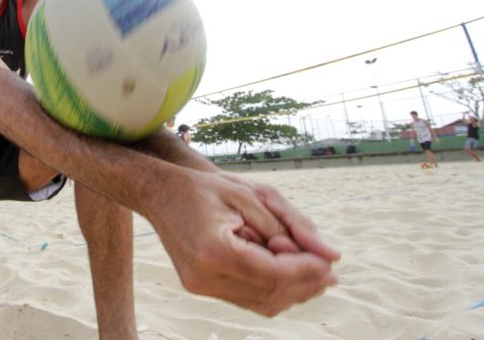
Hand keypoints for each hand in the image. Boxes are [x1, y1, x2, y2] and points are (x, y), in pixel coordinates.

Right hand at [147, 170, 339, 316]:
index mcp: (214, 251)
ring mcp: (200, 286)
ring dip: (292, 291)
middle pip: (270, 293)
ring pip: (260, 302)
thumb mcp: (249, 194)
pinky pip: (245, 298)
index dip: (307, 270)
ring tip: (316, 275)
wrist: (158, 193)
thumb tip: (331, 256)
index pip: (274, 273)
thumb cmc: (202, 188)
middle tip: (331, 271)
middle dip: (305, 283)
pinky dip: (271, 290)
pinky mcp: (199, 287)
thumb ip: (290, 224)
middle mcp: (205, 276)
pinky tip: (288, 276)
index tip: (330, 260)